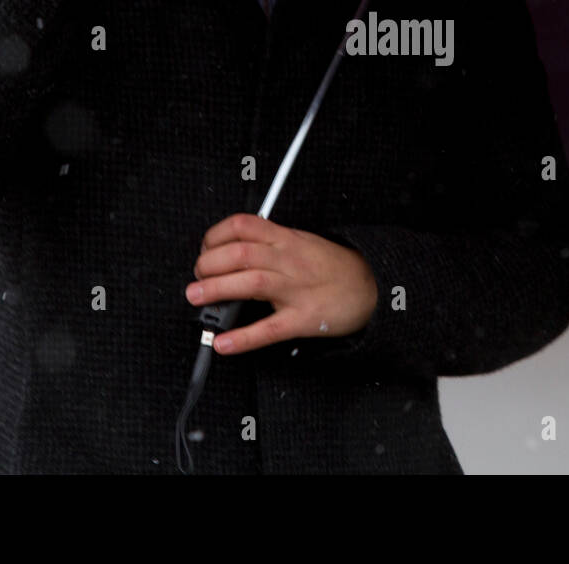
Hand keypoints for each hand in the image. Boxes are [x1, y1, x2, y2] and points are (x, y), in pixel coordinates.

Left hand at [187, 213, 378, 355]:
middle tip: (197, 277)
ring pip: (250, 283)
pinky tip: (225, 343)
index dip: (215, 236)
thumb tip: (231, 250)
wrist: (373, 286)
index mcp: (287, 239)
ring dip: (217, 290)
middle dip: (208, 264)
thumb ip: (270, 244)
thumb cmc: (334, 266)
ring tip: (196, 298)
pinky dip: (244, 338)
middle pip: (240, 253)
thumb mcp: (303, 242)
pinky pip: (270, 328)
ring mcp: (296, 289)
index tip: (205, 249)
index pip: (244, 226)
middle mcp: (289, 260)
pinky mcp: (303, 318)